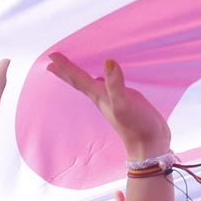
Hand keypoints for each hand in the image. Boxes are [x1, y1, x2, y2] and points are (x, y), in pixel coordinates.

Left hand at [46, 53, 169, 157]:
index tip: (51, 56)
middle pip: (79, 82)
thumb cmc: (136, 125)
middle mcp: (102, 97)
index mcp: (99, 96)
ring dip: (80, 77)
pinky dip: (101, 80)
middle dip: (66, 72)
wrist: (149, 144)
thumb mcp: (124, 104)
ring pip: (90, 85)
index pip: (78, 78)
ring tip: (72, 70)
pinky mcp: (123, 102)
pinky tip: (102, 80)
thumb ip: (115, 84)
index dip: (65, 66)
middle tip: (51, 63)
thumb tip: (108, 62)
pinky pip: (106, 87)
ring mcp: (112, 100)